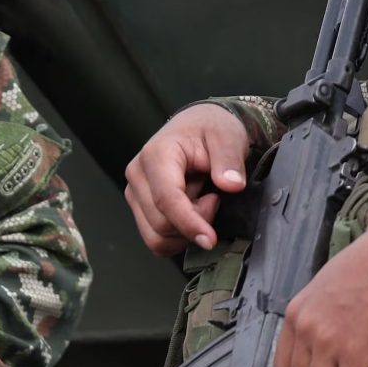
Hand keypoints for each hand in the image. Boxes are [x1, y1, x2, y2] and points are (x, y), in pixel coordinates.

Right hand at [123, 103, 250, 256]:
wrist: (197, 127)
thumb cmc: (209, 129)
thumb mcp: (228, 136)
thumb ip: (229, 160)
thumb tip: (231, 185)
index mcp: (156, 155)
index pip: (167, 199)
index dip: (189, 223)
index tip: (210, 239)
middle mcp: (138, 175)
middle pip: (161, 223)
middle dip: (194, 222)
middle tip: (214, 198)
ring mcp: (135, 192)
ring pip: (156, 237)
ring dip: (185, 231)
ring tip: (201, 202)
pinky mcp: (139, 206)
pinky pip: (156, 239)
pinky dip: (178, 235)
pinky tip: (191, 212)